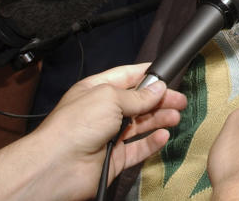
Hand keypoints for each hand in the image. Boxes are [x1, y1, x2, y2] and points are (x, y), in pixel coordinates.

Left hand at [32, 63, 185, 194]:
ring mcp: (109, 136)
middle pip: (138, 102)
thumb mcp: (110, 98)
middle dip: (159, 99)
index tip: (166, 73)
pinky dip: (152, 142)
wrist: (59, 165)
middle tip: (179, 100)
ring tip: (175, 116)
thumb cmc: (74, 126)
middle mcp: (103, 112)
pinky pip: (138, 148)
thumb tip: (158, 88)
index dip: (146, 74)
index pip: (126, 77)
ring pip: (141, 125)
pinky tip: (163, 136)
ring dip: (159, 119)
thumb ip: (138, 95)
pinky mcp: (115, 158)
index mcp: (96, 91)